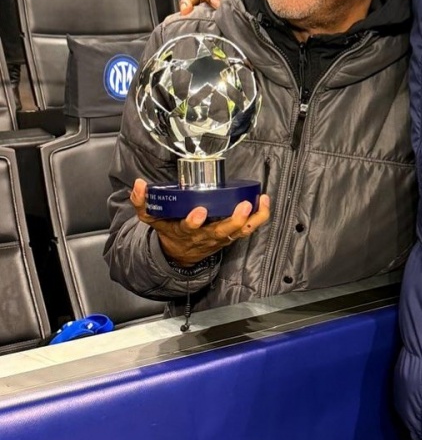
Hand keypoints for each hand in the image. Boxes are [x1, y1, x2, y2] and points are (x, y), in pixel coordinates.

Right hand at [130, 178, 270, 266]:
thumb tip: (138, 184)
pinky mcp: (231, 236)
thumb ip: (143, 203)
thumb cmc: (170, 231)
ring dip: (251, 219)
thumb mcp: (153, 219)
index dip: (194, 221)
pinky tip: (263, 202)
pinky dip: (259, 217)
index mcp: (185, 231)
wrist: (180, 255)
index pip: (189, 228)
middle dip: (233, 220)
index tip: (199, 211)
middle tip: (242, 207)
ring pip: (239, 232)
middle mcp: (205, 236)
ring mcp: (220, 238)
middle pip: (221, 231)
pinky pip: (248, 229)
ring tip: (259, 202)